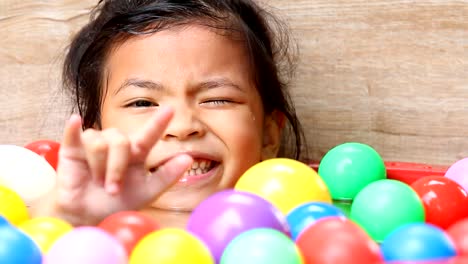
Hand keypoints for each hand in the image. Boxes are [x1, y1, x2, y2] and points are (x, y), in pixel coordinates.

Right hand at [32, 107, 191, 225]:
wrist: (90, 216)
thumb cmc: (120, 201)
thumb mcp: (147, 192)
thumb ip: (167, 176)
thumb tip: (188, 159)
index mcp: (136, 152)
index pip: (149, 134)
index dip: (158, 122)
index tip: (170, 109)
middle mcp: (117, 143)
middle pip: (119, 141)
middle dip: (116, 167)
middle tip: (113, 189)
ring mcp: (94, 143)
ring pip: (98, 142)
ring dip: (99, 167)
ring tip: (97, 182)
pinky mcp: (72, 149)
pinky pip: (74, 134)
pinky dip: (74, 128)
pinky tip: (75, 121)